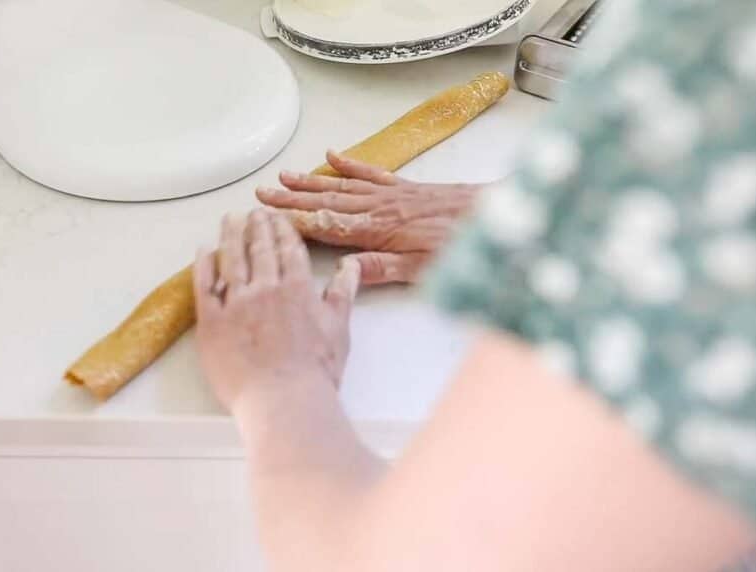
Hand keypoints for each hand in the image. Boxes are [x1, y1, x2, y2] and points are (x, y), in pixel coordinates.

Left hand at [193, 209, 359, 412]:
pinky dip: (203, 265)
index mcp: (297, 288)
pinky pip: (204, 287)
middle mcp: (265, 288)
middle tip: (254, 211)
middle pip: (260, 248)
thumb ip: (343, 292)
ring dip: (230, 235)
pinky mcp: (211, 323)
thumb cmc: (316, 371)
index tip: (278, 217)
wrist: (284, 400)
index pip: (289, 249)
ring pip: (231, 259)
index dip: (283, 230)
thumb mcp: (339, 328)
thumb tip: (351, 265)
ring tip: (230, 219)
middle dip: (257, 225)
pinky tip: (203, 251)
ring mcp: (236, 304)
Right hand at [256, 151, 481, 284]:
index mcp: (378, 231)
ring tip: (284, 176)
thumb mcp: (422, 269)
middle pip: (327, 202)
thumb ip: (382, 268)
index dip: (296, 222)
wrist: (493, 216)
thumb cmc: (460, 248)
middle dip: (292, 199)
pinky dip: (349, 163)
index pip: (328, 226)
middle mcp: (380, 208)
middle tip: (262, 194)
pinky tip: (330, 156)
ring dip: (311, 181)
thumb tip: (345, 270)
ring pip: (343, 185)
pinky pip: (371, 172)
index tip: (269, 218)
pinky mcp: (406, 187)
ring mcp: (392, 194)